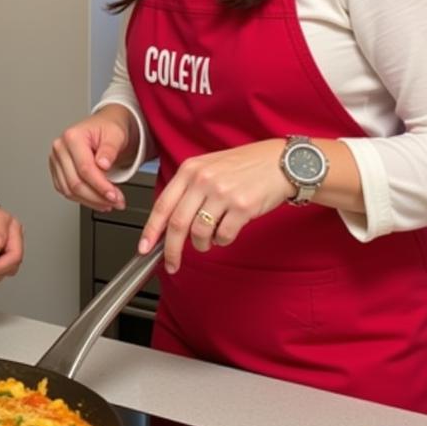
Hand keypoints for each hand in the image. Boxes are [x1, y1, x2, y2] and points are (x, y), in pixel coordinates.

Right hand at [49, 108, 130, 211]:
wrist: (105, 127)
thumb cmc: (108, 128)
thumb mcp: (116, 135)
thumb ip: (109, 149)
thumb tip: (103, 164)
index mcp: (72, 137)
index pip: (84, 169)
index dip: (100, 186)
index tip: (114, 195)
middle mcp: (60, 148)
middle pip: (75, 182)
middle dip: (97, 196)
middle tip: (115, 201)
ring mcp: (56, 160)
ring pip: (69, 190)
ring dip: (90, 201)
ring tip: (108, 202)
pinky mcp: (58, 170)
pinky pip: (66, 190)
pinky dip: (82, 199)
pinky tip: (96, 200)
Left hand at [139, 139, 293, 272]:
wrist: (281, 162)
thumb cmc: (245, 166)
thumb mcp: (208, 167)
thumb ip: (187, 189)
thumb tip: (168, 221)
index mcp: (189, 170)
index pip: (162, 205)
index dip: (151, 230)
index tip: (144, 247)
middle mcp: (202, 180)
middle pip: (177, 224)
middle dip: (171, 250)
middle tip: (171, 263)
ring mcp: (222, 193)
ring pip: (199, 232)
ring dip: (201, 244)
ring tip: (207, 241)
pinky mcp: (242, 207)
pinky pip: (223, 235)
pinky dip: (222, 241)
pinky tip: (226, 233)